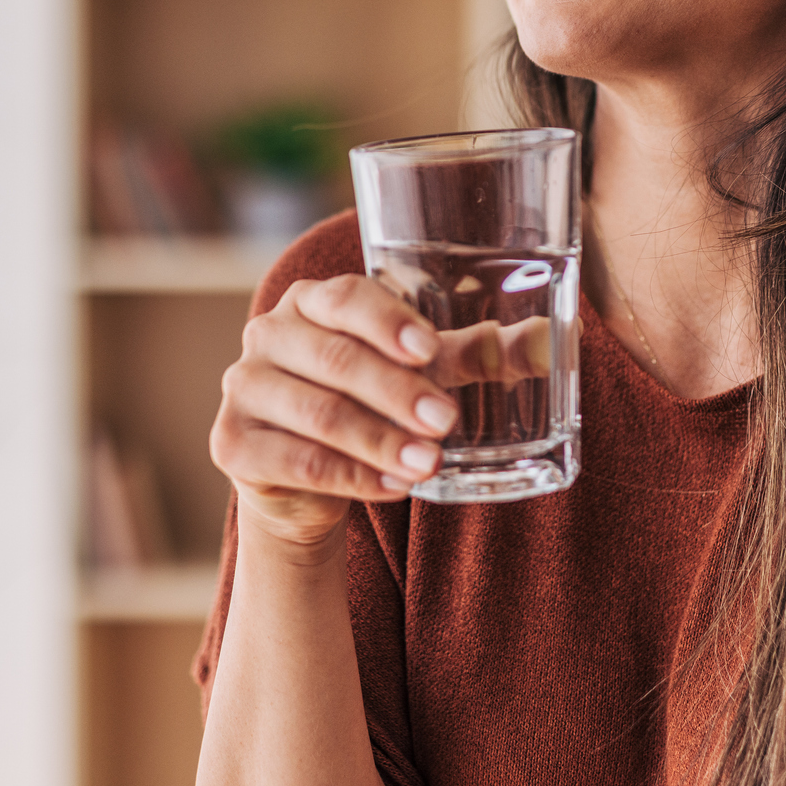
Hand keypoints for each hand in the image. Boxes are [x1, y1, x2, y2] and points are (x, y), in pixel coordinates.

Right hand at [212, 275, 458, 547]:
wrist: (309, 480)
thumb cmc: (372, 402)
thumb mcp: (421, 373)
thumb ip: (477, 354)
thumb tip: (553, 342)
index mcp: (311, 301)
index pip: (345, 297)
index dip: (386, 322)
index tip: (430, 350)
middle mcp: (268, 334)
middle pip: (334, 359)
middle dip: (395, 392)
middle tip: (446, 420)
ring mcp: (243, 388)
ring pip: (318, 415)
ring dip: (379, 441)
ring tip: (430, 463)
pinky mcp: (232, 444)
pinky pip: (298, 462)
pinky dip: (352, 477)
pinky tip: (395, 487)